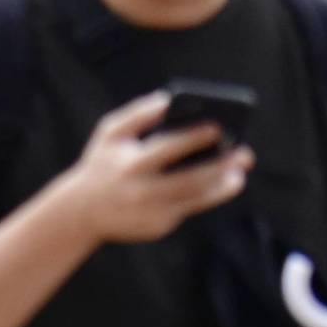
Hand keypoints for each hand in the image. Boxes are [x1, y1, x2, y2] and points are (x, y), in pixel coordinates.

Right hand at [58, 92, 251, 245]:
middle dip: (221, 166)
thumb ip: (138, 113)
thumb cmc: (101, 164)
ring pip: (196, 199)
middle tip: (245, 154)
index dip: (195, 137)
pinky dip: (205, 196)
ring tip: (239, 174)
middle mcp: (141, 191)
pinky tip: (218, 184)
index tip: (218, 127)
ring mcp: (151, 212)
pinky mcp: (158, 227)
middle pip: (190, 179)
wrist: (81, 212)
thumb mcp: (109, 134)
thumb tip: (170, 99)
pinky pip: (188, 209)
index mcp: (130, 164)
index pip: (167, 148)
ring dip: (222, 187)